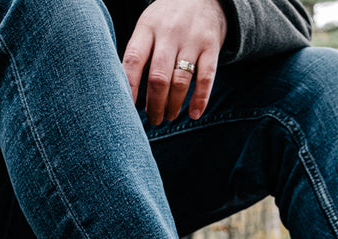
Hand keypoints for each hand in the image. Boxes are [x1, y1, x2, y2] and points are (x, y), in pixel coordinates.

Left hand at [122, 0, 227, 123]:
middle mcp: (169, 33)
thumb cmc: (168, 19)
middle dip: (154, 104)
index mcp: (147, 28)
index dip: (129, 86)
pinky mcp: (212, 47)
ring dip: (174, 104)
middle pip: (158, 77)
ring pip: (181, 81)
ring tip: (168, 116)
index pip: (133, 60)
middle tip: (152, 120)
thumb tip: (126, 91)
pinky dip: (201, 99)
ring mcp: (192, 41)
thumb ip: (139, 52)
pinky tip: (194, 114)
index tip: (126, 108)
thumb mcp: (148, 26)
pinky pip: (206, 78)